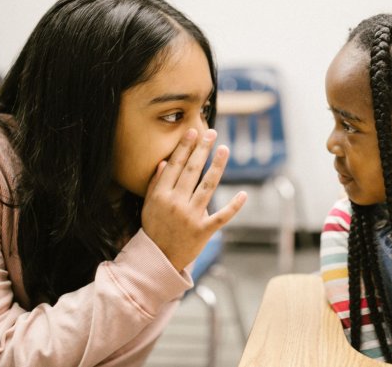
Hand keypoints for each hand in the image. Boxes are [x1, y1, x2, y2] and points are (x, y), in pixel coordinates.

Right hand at [141, 128, 246, 270]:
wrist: (159, 259)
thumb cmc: (155, 228)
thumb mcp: (148, 205)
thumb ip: (156, 183)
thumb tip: (165, 162)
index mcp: (161, 195)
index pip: (175, 166)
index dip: (184, 147)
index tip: (193, 132)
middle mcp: (175, 203)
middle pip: (192, 171)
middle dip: (202, 150)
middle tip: (211, 133)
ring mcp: (190, 217)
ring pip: (207, 186)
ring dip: (217, 166)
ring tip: (224, 149)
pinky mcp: (203, 231)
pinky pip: (221, 216)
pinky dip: (234, 206)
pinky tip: (243, 194)